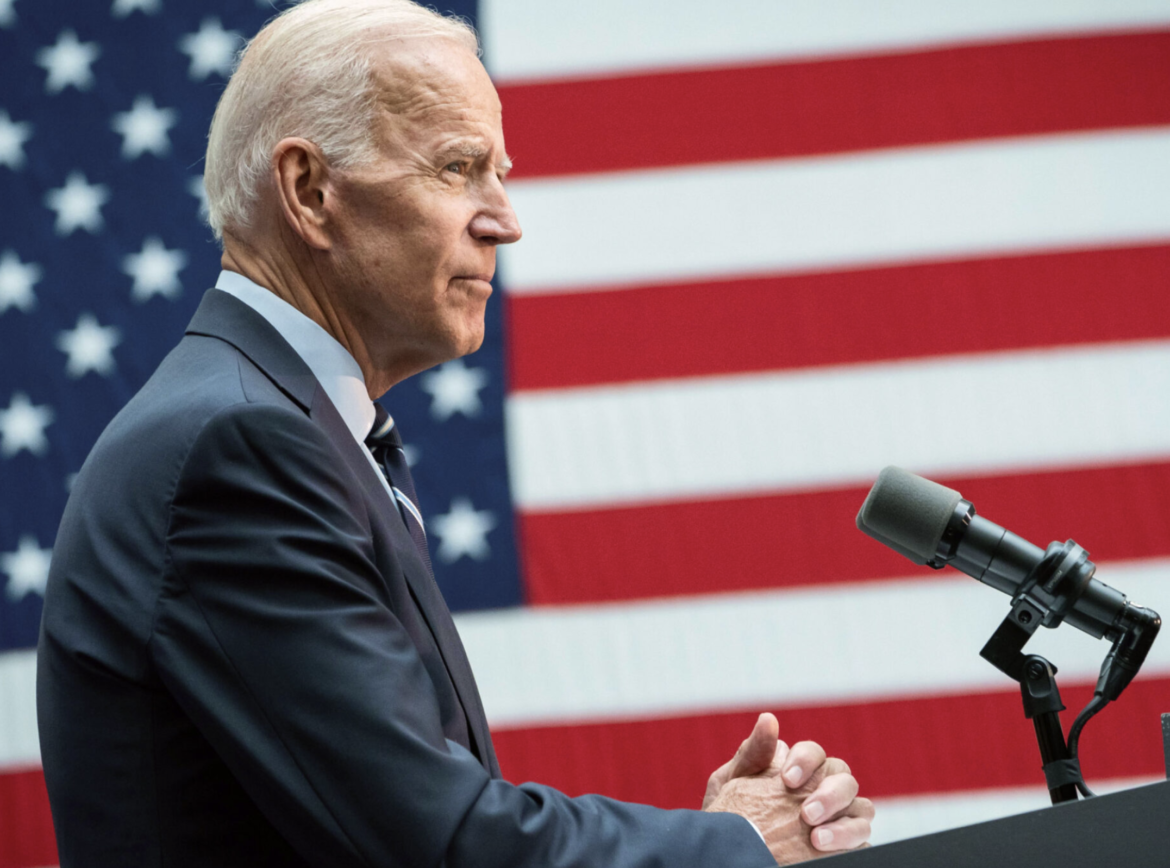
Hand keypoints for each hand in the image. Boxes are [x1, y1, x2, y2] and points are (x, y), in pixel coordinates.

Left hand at [702, 714, 873, 862]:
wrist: (732, 851)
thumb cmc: (730, 815)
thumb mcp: (732, 783)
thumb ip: (752, 753)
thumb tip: (768, 719)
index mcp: (800, 770)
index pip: (815, 754)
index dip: (806, 761)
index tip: (787, 780)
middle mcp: (825, 790)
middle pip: (844, 779)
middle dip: (829, 793)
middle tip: (806, 813)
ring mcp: (840, 819)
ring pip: (862, 808)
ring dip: (844, 822)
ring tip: (816, 837)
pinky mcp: (847, 846)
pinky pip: (864, 839)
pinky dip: (850, 841)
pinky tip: (824, 848)